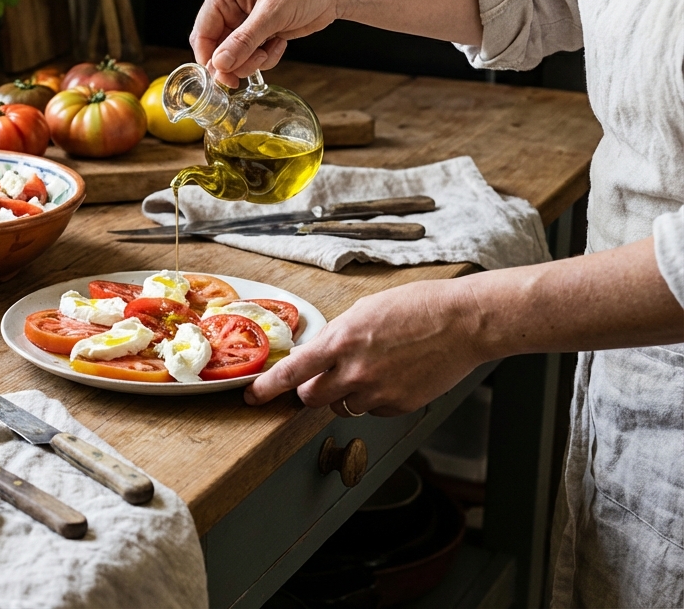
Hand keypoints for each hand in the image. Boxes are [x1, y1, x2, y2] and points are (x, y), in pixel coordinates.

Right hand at [189, 0, 346, 86]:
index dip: (210, 58)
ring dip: (253, 61)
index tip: (223, 76)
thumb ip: (244, 40)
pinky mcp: (258, 34)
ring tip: (271, 47)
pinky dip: (266, 57)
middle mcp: (229, 8)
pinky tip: (279, 42)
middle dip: (235, 61)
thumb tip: (219, 63)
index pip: (202, 33)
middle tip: (253, 66)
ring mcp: (243, 22)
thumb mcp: (272, 13)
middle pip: (216, 49)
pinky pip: (251, 57)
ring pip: (233, 57)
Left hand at [243, 279, 489, 416]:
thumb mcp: (365, 310)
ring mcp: (378, 392)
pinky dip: (374, 398)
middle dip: (310, 390)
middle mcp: (355, 372)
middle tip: (324, 376)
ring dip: (344, 394)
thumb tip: (319, 353)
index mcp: (342, 341)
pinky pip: (372, 409)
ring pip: (342, 406)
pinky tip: (393, 376)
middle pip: (311, 398)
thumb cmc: (418, 307)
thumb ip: (338, 334)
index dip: (267, 388)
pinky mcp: (399, 405)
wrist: (464, 322)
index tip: (253, 396)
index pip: (292, 373)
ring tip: (371, 368)